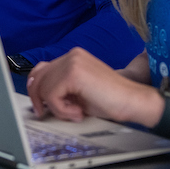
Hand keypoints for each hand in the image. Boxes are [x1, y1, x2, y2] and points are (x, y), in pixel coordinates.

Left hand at [26, 47, 160, 125]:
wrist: (132, 101)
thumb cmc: (110, 100)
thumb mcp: (78, 92)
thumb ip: (60, 88)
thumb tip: (38, 97)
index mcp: (73, 57)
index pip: (42, 69)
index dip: (37, 88)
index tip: (40, 105)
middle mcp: (72, 55)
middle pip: (38, 76)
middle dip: (39, 98)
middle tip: (46, 113)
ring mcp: (72, 62)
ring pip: (43, 87)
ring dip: (56, 107)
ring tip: (74, 113)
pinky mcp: (73, 73)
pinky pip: (52, 95)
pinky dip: (62, 109)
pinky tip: (78, 112)